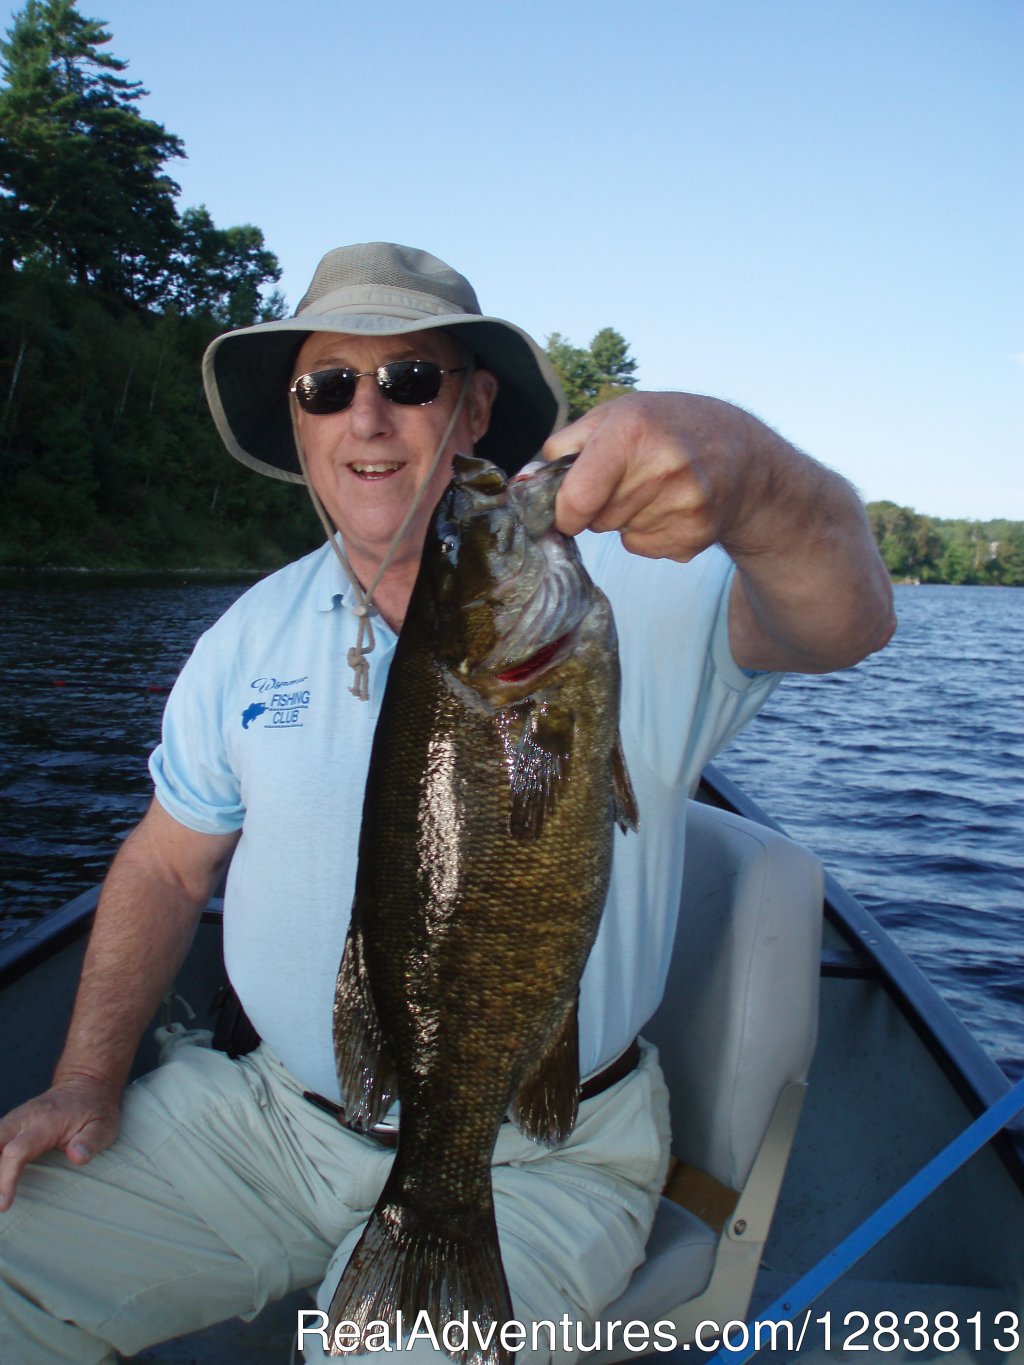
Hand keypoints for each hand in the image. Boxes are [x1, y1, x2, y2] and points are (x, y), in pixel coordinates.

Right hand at [0, 1074, 120, 1210]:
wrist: (86, 1084)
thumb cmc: (95, 1109)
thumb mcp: (103, 1126)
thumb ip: (90, 1142)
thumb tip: (77, 1157)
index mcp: (46, 1122)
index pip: (17, 1152)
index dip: (6, 1179)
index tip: (3, 1204)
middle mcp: (24, 1118)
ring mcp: (15, 1118)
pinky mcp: (11, 1123)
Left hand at [543, 391, 894, 672]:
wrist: (743, 454)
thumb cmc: (667, 427)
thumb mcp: (617, 414)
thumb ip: (563, 447)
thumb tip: (519, 483)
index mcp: (633, 431)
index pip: (576, 501)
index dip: (565, 510)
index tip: (571, 506)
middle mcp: (663, 467)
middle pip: (596, 520)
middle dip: (600, 505)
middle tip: (630, 478)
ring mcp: (684, 506)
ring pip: (619, 535)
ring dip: (627, 518)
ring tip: (658, 487)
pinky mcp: (695, 536)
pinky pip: (644, 549)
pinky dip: (650, 534)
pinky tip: (673, 507)